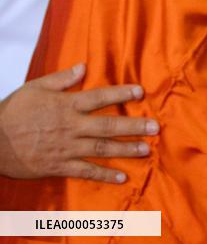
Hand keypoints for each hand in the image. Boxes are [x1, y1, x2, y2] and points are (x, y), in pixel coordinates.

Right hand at [0, 64, 158, 182]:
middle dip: (133, 126)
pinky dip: (103, 174)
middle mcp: (71, 126)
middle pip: (108, 126)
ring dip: (125, 150)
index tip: (140, 92)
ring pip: (101, 149)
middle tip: (155, 127)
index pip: (99, 97)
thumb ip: (61, 79)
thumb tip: (83, 67)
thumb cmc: (12, 112)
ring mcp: (66, 148)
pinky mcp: (58, 166)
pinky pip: (85, 171)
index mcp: (66, 105)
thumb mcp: (35, 88)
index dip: (121, 94)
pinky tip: (121, 177)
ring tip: (146, 150)